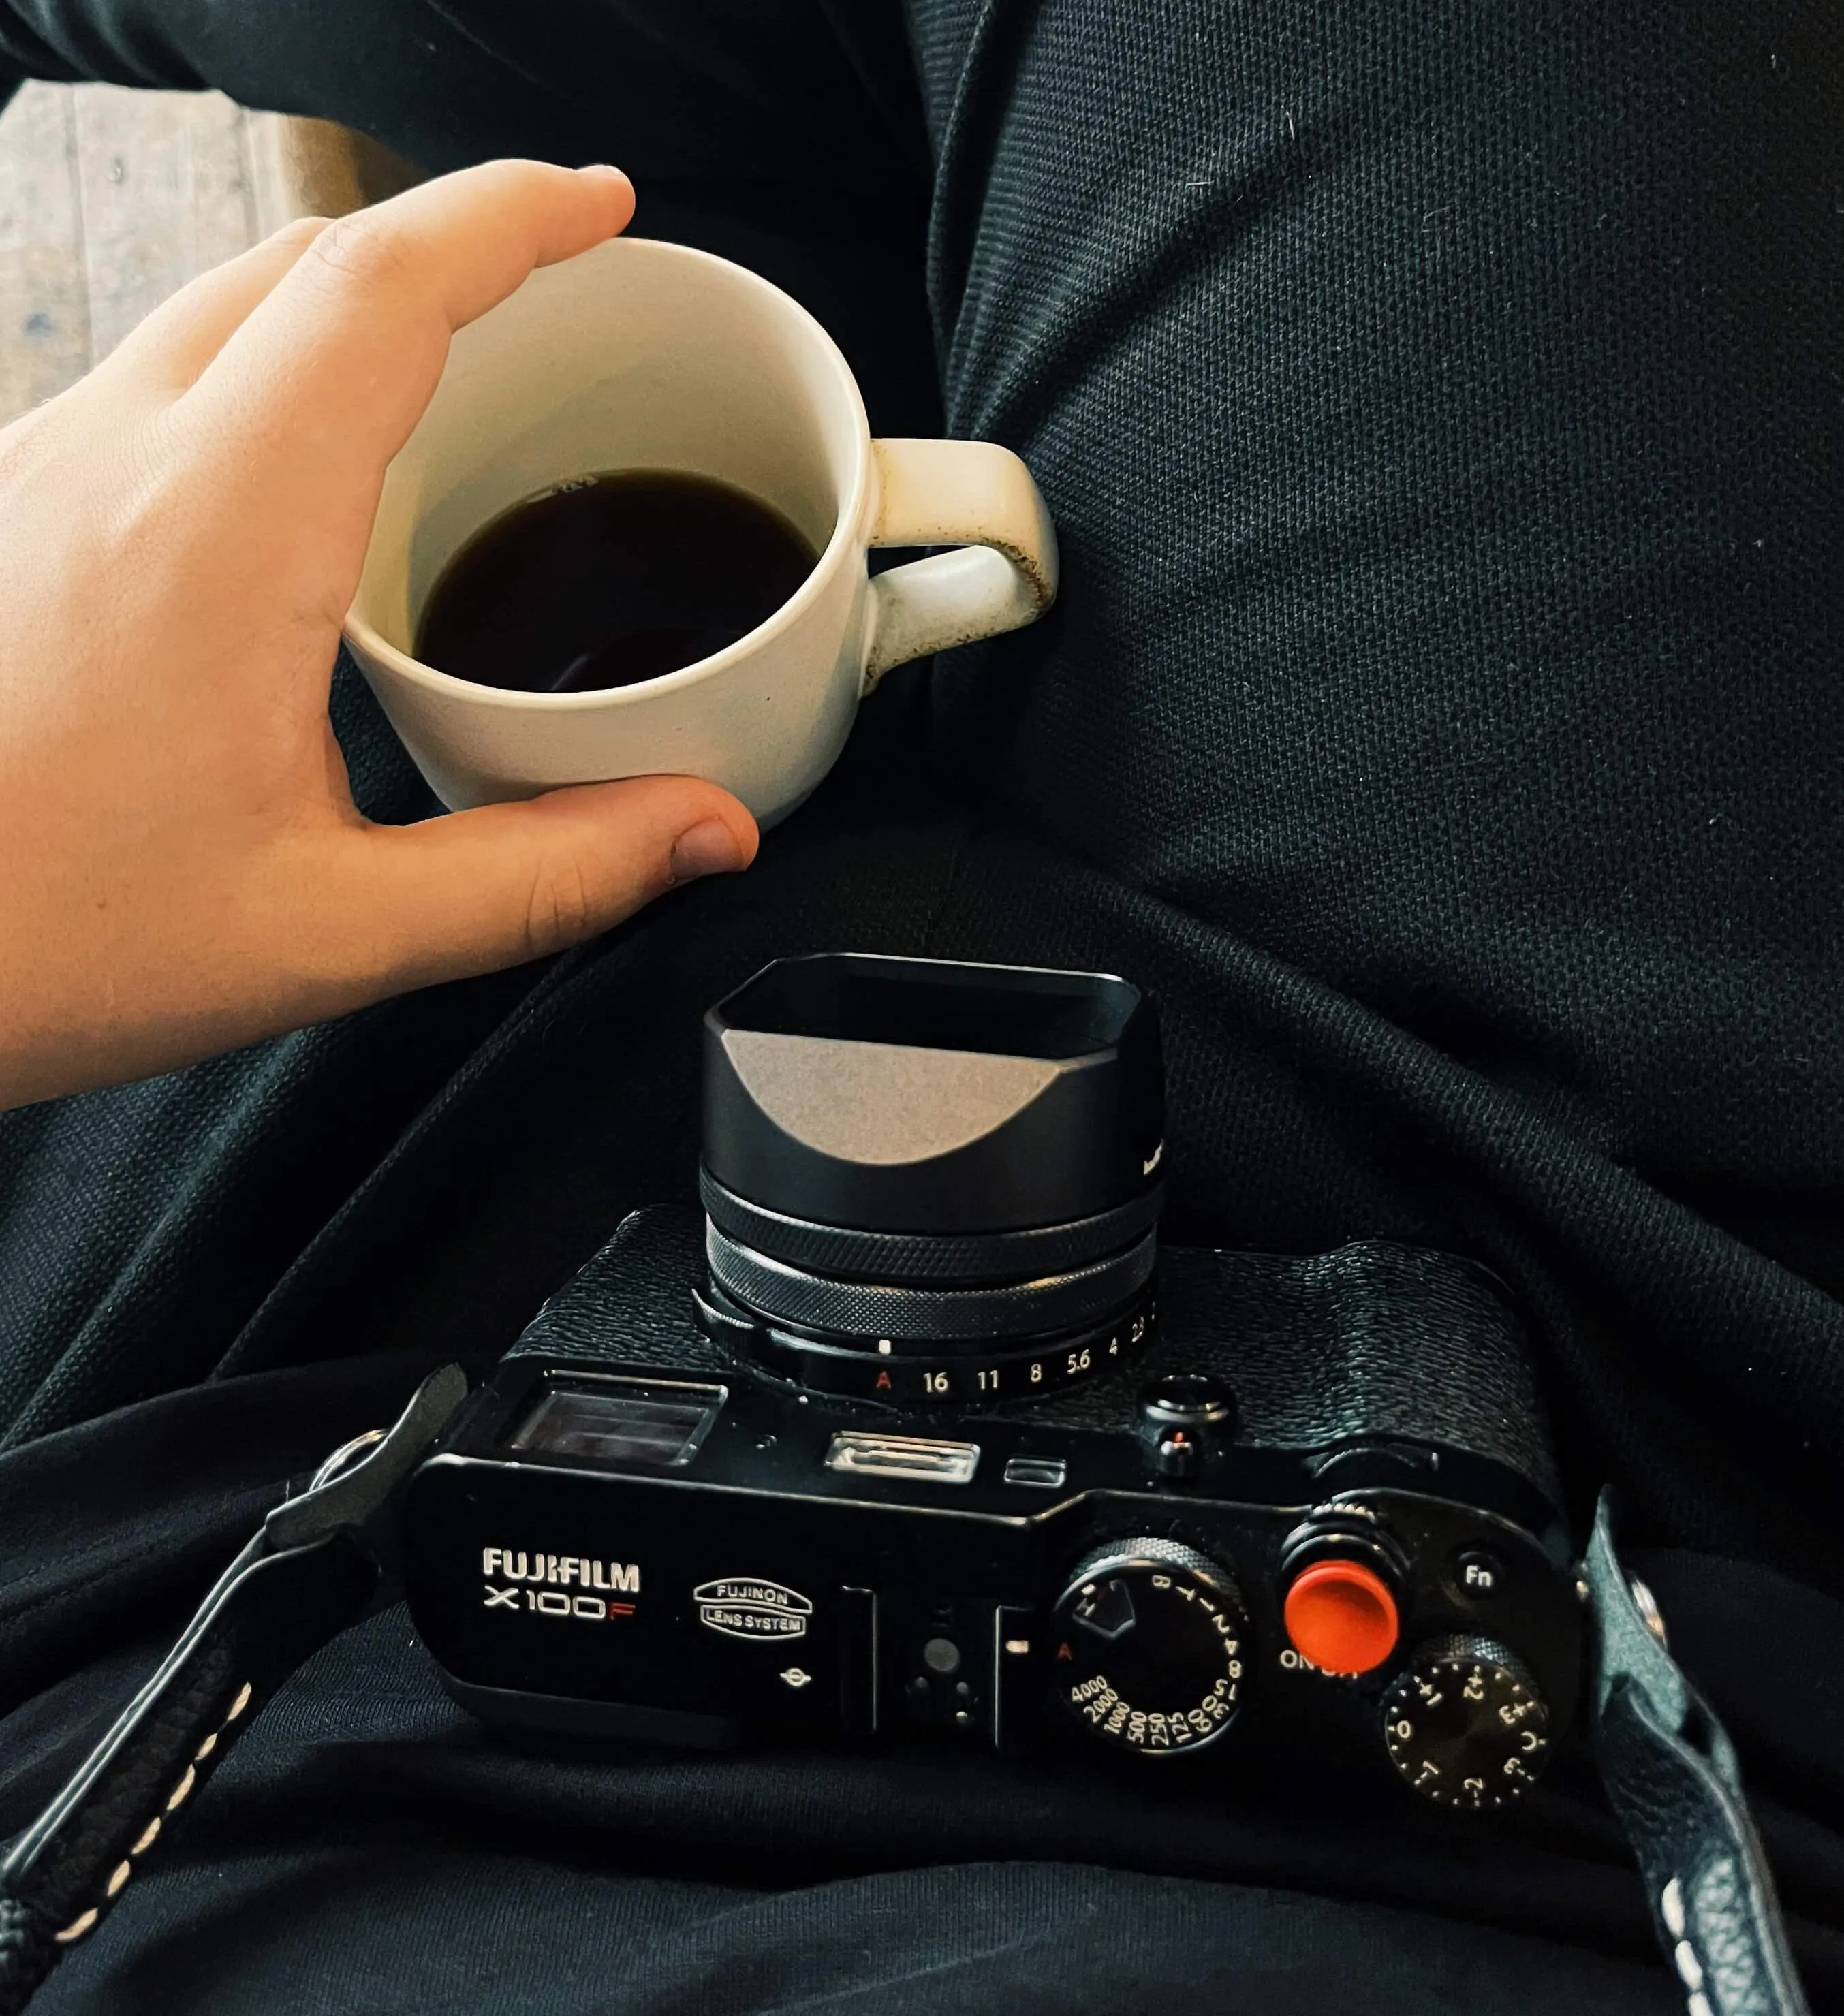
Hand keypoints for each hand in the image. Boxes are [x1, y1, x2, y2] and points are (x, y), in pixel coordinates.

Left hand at [0, 161, 757, 1112]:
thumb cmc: (42, 940)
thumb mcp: (331, 935)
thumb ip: (542, 874)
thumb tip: (701, 829)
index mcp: (212, 535)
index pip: (378, 290)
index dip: (509, 221)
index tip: (601, 207)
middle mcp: (112, 462)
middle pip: (304, 261)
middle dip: (453, 239)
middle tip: (565, 274)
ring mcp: (45, 470)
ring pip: (222, 304)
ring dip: (358, 297)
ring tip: (468, 361)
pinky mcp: (17, 508)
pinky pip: (164, 373)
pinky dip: (275, 363)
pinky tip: (324, 470)